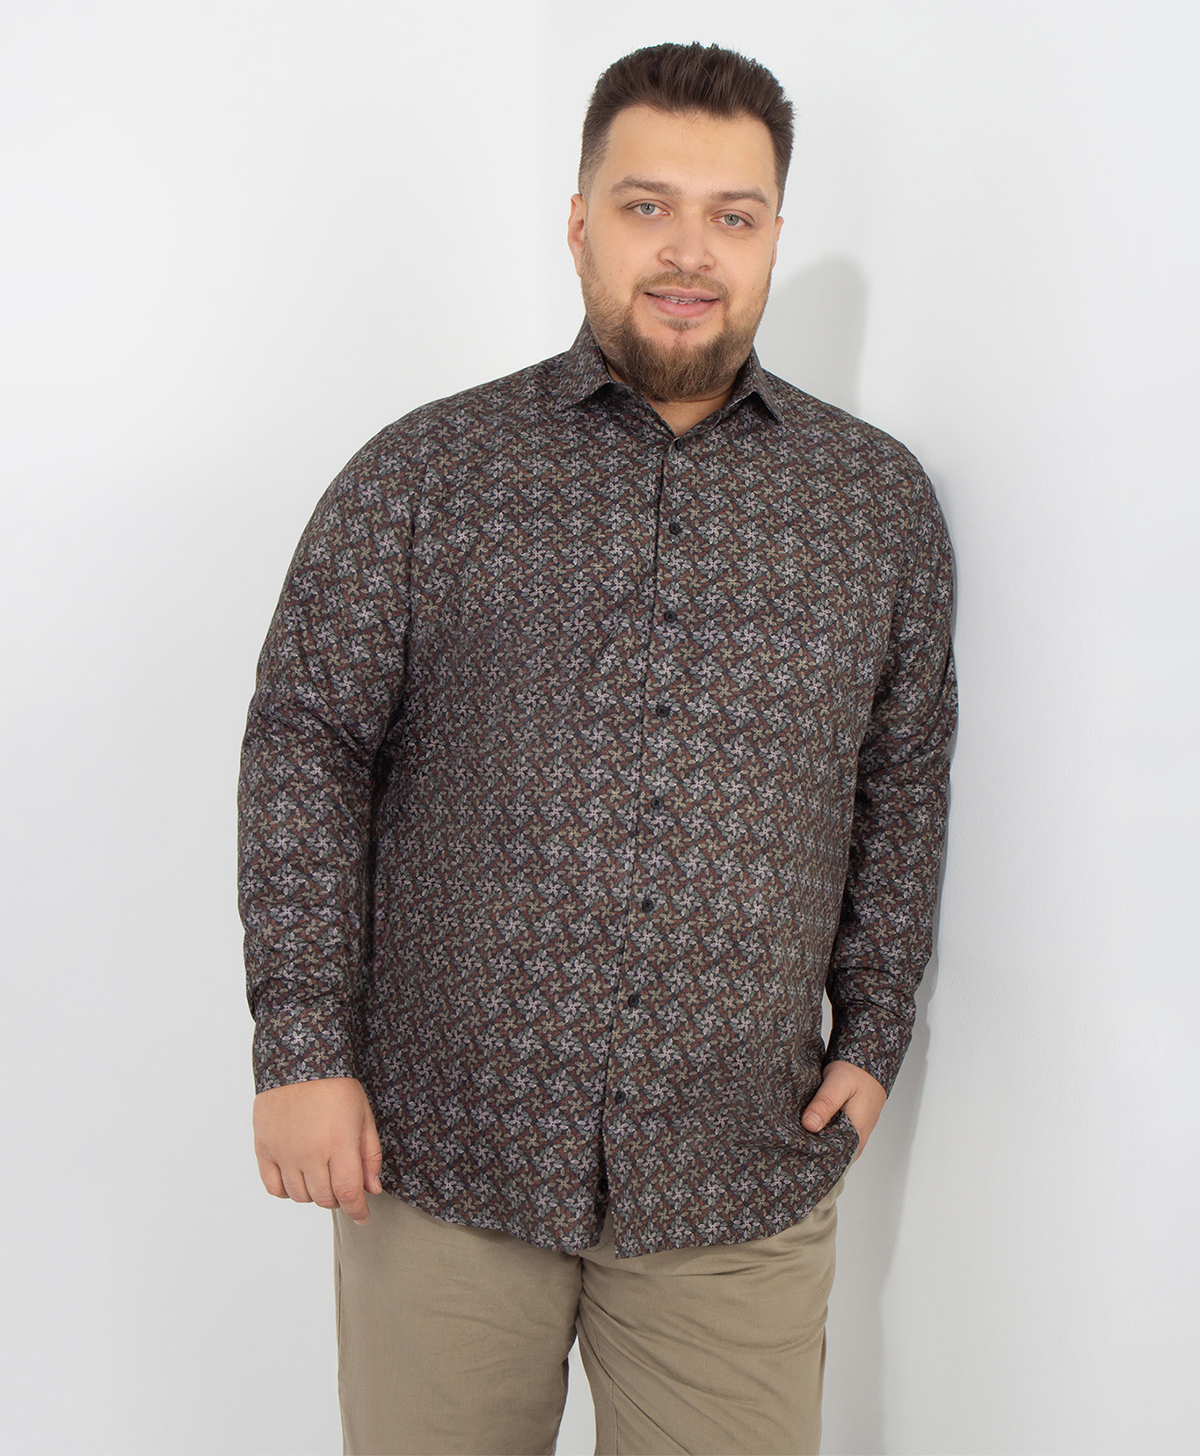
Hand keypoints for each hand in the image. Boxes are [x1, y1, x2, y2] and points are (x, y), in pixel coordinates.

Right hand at [253, 1076, 382, 1223]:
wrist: (299, 1059)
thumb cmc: (336, 1085)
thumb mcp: (364, 1115)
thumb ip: (370, 1155)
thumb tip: (371, 1190)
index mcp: (339, 1143)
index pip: (348, 1194)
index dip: (357, 1210)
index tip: (362, 1215)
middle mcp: (310, 1152)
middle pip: (324, 1199)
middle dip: (338, 1197)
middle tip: (341, 1183)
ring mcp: (284, 1152)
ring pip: (300, 1196)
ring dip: (314, 1193)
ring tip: (320, 1174)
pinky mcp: (264, 1148)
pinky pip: (273, 1187)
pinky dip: (286, 1190)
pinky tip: (297, 1176)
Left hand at [801, 1059, 886, 1157]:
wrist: (866, 1068)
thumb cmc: (856, 1074)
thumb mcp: (838, 1083)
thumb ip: (824, 1104)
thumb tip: (809, 1125)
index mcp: (856, 1136)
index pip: (830, 1157)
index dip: (810, 1153)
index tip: (793, 1144)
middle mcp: (855, 1143)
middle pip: (828, 1154)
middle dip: (808, 1147)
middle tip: (789, 1136)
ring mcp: (850, 1139)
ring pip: (827, 1147)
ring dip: (812, 1139)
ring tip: (794, 1131)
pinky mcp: (846, 1133)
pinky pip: (829, 1139)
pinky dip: (817, 1133)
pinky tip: (805, 1126)